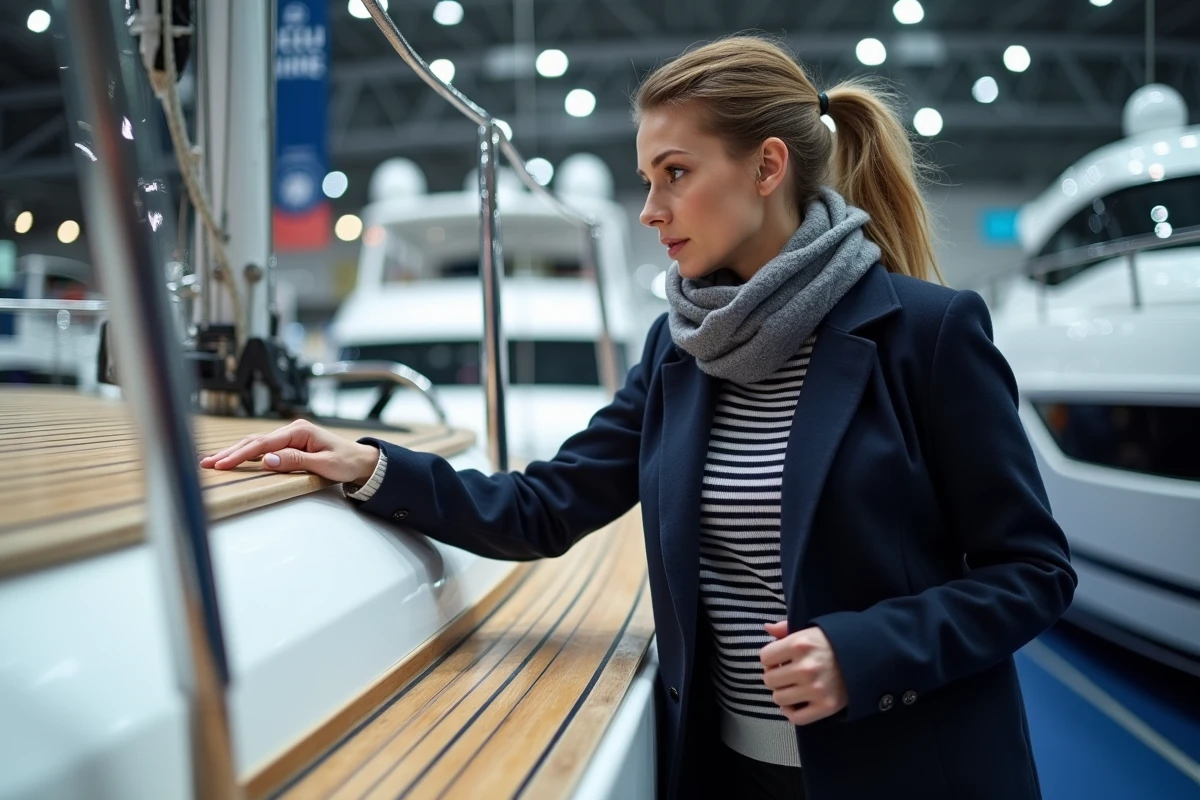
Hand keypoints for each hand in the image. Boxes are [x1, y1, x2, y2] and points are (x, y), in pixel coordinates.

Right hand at [199, 419, 380, 484]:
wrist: (361, 461)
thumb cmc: (346, 462)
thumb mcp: (324, 463)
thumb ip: (295, 460)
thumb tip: (267, 460)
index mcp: (299, 431)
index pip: (263, 444)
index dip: (240, 455)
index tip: (222, 464)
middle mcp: (292, 430)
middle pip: (254, 441)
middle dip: (229, 452)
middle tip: (206, 463)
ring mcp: (290, 436)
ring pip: (256, 444)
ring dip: (234, 452)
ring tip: (212, 461)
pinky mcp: (289, 444)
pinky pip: (263, 448)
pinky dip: (246, 453)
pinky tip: (232, 458)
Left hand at [760, 621, 848, 725]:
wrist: (869, 656)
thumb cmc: (835, 641)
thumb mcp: (811, 629)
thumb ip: (786, 629)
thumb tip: (767, 628)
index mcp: (800, 644)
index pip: (765, 657)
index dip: (770, 658)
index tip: (779, 659)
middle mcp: (806, 667)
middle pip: (769, 679)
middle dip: (775, 676)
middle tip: (786, 674)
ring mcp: (816, 689)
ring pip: (779, 698)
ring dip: (783, 693)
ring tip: (793, 687)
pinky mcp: (826, 706)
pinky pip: (795, 717)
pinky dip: (791, 712)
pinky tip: (796, 702)